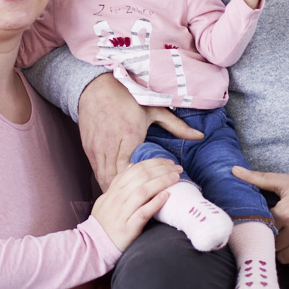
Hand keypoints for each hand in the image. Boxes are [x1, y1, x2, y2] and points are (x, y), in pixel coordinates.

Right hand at [78, 72, 203, 189]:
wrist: (97, 88)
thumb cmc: (127, 98)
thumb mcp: (155, 110)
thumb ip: (177, 126)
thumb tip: (200, 136)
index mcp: (131, 135)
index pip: (135, 169)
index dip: (142, 184)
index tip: (152, 189)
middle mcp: (112, 144)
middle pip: (118, 177)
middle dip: (128, 191)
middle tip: (139, 200)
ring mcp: (97, 148)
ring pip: (104, 177)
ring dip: (115, 187)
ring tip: (126, 197)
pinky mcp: (88, 149)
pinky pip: (95, 170)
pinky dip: (104, 178)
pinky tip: (113, 184)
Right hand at [90, 157, 181, 251]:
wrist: (95, 244)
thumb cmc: (105, 221)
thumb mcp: (107, 198)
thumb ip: (119, 182)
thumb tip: (132, 165)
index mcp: (114, 190)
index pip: (136, 169)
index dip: (154, 163)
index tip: (168, 162)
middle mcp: (118, 198)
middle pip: (142, 177)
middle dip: (162, 169)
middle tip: (177, 168)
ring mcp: (122, 212)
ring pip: (143, 191)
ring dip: (161, 182)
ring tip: (176, 178)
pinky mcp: (128, 227)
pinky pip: (142, 213)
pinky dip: (154, 203)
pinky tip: (166, 196)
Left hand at [231, 167, 288, 270]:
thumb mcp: (286, 181)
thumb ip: (258, 178)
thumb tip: (233, 171)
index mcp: (286, 212)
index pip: (262, 229)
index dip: (261, 227)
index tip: (264, 224)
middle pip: (271, 246)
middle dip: (272, 240)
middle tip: (278, 232)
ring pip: (283, 259)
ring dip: (283, 252)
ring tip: (288, 240)